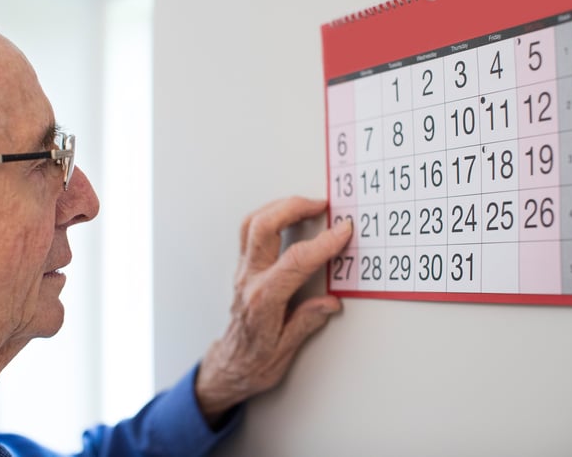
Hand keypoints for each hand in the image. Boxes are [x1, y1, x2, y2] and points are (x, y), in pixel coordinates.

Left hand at [195, 196, 351, 423]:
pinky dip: (269, 217)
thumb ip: (307, 322)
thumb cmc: (254, 363)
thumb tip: (330, 302)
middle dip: (293, 208)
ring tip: (306, 205)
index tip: (343, 231)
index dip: (322, 243)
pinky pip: (250, 232)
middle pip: (263, 228)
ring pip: (252, 224)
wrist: (229, 367)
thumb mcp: (285, 351)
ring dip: (279, 207)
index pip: (295, 261)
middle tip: (321, 205)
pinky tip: (286, 216)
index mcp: (263, 300)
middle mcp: (249, 279)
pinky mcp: (242, 269)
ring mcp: (242, 271)